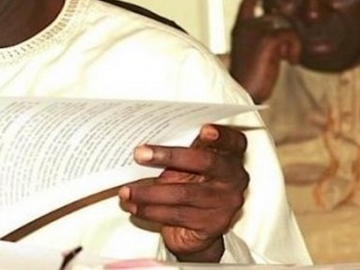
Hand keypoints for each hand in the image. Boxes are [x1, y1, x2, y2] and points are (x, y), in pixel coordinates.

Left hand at [118, 124, 248, 261]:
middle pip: (205, 163)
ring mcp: (225, 204)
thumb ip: (179, 151)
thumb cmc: (188, 186)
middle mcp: (233, 180)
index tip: (204, 129)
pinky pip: (176, 215)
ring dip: (148, 192)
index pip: (234, 142)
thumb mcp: (186, 166)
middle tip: (139, 154)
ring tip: (126, 191)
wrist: (195, 230)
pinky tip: (134, 206)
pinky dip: (149, 211)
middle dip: (169, 156)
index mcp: (229, 157)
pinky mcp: (211, 226)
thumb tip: (142, 143)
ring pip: (183, 194)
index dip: (222, 135)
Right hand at [229, 0, 300, 102]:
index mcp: (239, 29)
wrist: (244, 91)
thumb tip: (284, 29)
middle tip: (285, 56)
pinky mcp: (267, 38)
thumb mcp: (255, 53)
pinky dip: (296, 48)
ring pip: (287, 26)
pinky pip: (292, 35)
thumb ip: (263, 38)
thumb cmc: (251, 77)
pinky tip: (291, 62)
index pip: (247, 3)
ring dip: (293, 44)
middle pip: (278, 17)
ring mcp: (255, 30)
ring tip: (287, 60)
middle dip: (287, 34)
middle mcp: (246, 26)